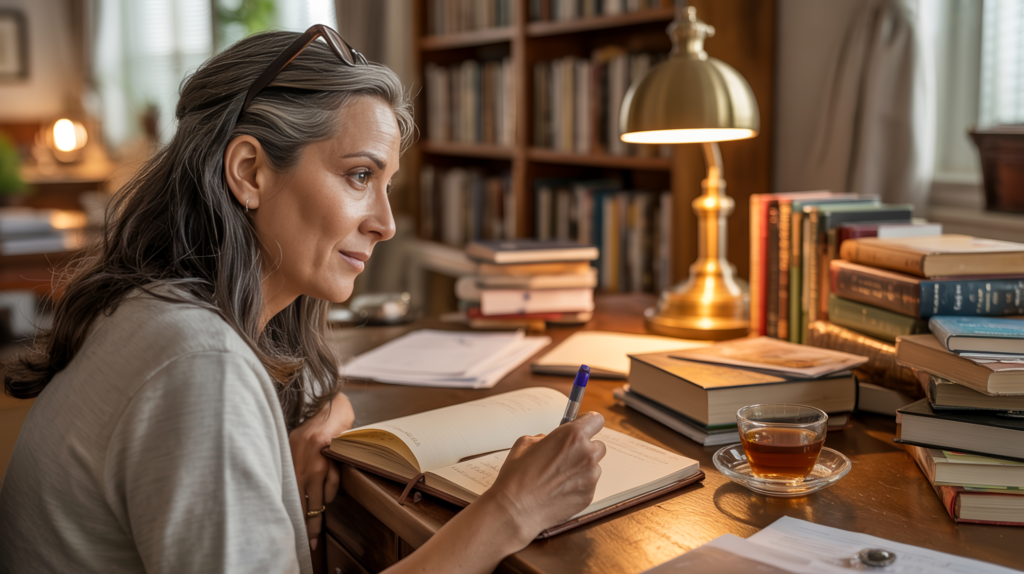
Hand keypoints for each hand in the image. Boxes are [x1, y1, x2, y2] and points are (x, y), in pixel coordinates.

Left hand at [289, 392, 354, 551]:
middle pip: (304, 503)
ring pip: (320, 498)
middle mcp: (301, 464)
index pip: (288, 495)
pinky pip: (333, 485)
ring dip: (320, 512)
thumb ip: (293, 467)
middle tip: (310, 541)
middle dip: (309, 524)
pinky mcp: (333, 461)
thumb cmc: (311, 429)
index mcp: (288, 462)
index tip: (293, 531)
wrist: (331, 408)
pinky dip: (331, 493)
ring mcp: (318, 463)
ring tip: (317, 526)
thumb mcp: (294, 447)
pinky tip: (328, 496)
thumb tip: (292, 493)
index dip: (292, 515)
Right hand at [482, 411, 606, 545]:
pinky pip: (588, 484)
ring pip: (593, 466)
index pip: (596, 420)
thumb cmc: (517, 476)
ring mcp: (590, 477)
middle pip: (598, 445)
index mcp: (572, 436)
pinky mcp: (589, 495)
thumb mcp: (525, 443)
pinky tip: (559, 490)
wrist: (516, 510)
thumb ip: (546, 437)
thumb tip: (552, 440)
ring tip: (559, 476)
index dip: (588, 423)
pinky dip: (578, 485)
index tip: (582, 427)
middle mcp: (586, 454)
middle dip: (585, 448)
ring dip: (581, 468)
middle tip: (566, 456)